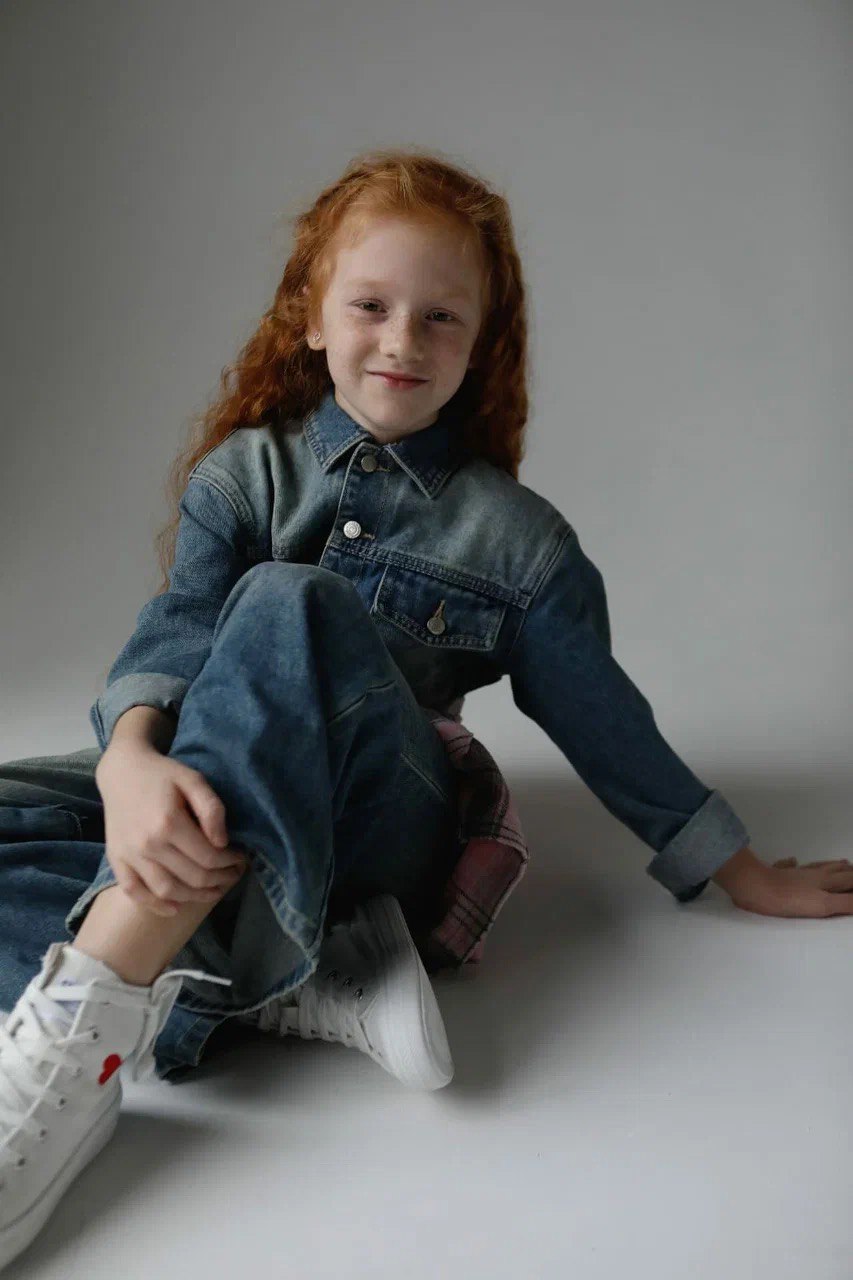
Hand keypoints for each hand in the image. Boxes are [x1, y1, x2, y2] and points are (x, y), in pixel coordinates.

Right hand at [95, 744, 249, 916]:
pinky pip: (134, 892)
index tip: (241, 858)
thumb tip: (222, 843)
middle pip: (192, 878)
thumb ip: (211, 809)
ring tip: (213, 891)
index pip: (209, 857)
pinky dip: (156, 905)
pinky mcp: (116, 860)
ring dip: (195, 897)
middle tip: (233, 875)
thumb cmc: (162, 775)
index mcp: (168, 823)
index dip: (230, 862)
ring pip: (167, 891)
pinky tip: (175, 908)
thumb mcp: (193, 780)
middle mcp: (147, 844)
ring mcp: (129, 855)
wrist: (121, 772)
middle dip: (219, 881)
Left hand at [726, 856, 852, 918]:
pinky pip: (788, 866)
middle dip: (848, 871)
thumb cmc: (790, 899)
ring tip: (840, 863)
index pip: (846, 879)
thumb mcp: (823, 905)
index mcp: (824, 881)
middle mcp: (811, 874)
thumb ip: (846, 903)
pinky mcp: (776, 874)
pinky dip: (794, 863)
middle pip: (834, 870)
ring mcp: (793, 873)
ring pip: (816, 866)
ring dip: (830, 865)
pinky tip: (793, 861)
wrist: (754, 886)